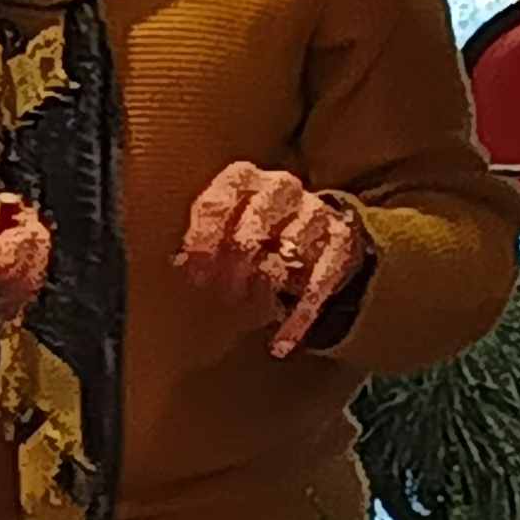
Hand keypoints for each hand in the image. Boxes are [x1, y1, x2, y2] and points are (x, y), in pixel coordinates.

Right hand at [0, 192, 52, 396]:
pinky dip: (2, 293)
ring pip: (16, 301)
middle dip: (31, 249)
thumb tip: (3, 211)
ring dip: (19, 270)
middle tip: (23, 224)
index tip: (26, 215)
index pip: (5, 260)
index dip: (27, 234)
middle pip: (20, 283)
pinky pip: (0, 317)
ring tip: (0, 244)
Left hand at [178, 161, 369, 357]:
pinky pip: (319, 284)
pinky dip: (298, 318)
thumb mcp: (226, 223)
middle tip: (224, 295)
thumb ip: (202, 240)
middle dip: (232, 271)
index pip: (216, 204)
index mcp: (244, 177)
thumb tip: (179, 264)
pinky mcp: (340, 240)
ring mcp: (314, 212)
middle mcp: (280, 187)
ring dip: (265, 288)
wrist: (318, 227)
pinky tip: (281, 342)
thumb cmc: (257, 228)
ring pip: (286, 256)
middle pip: (249, 233)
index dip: (201, 244)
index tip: (192, 273)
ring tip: (252, 305)